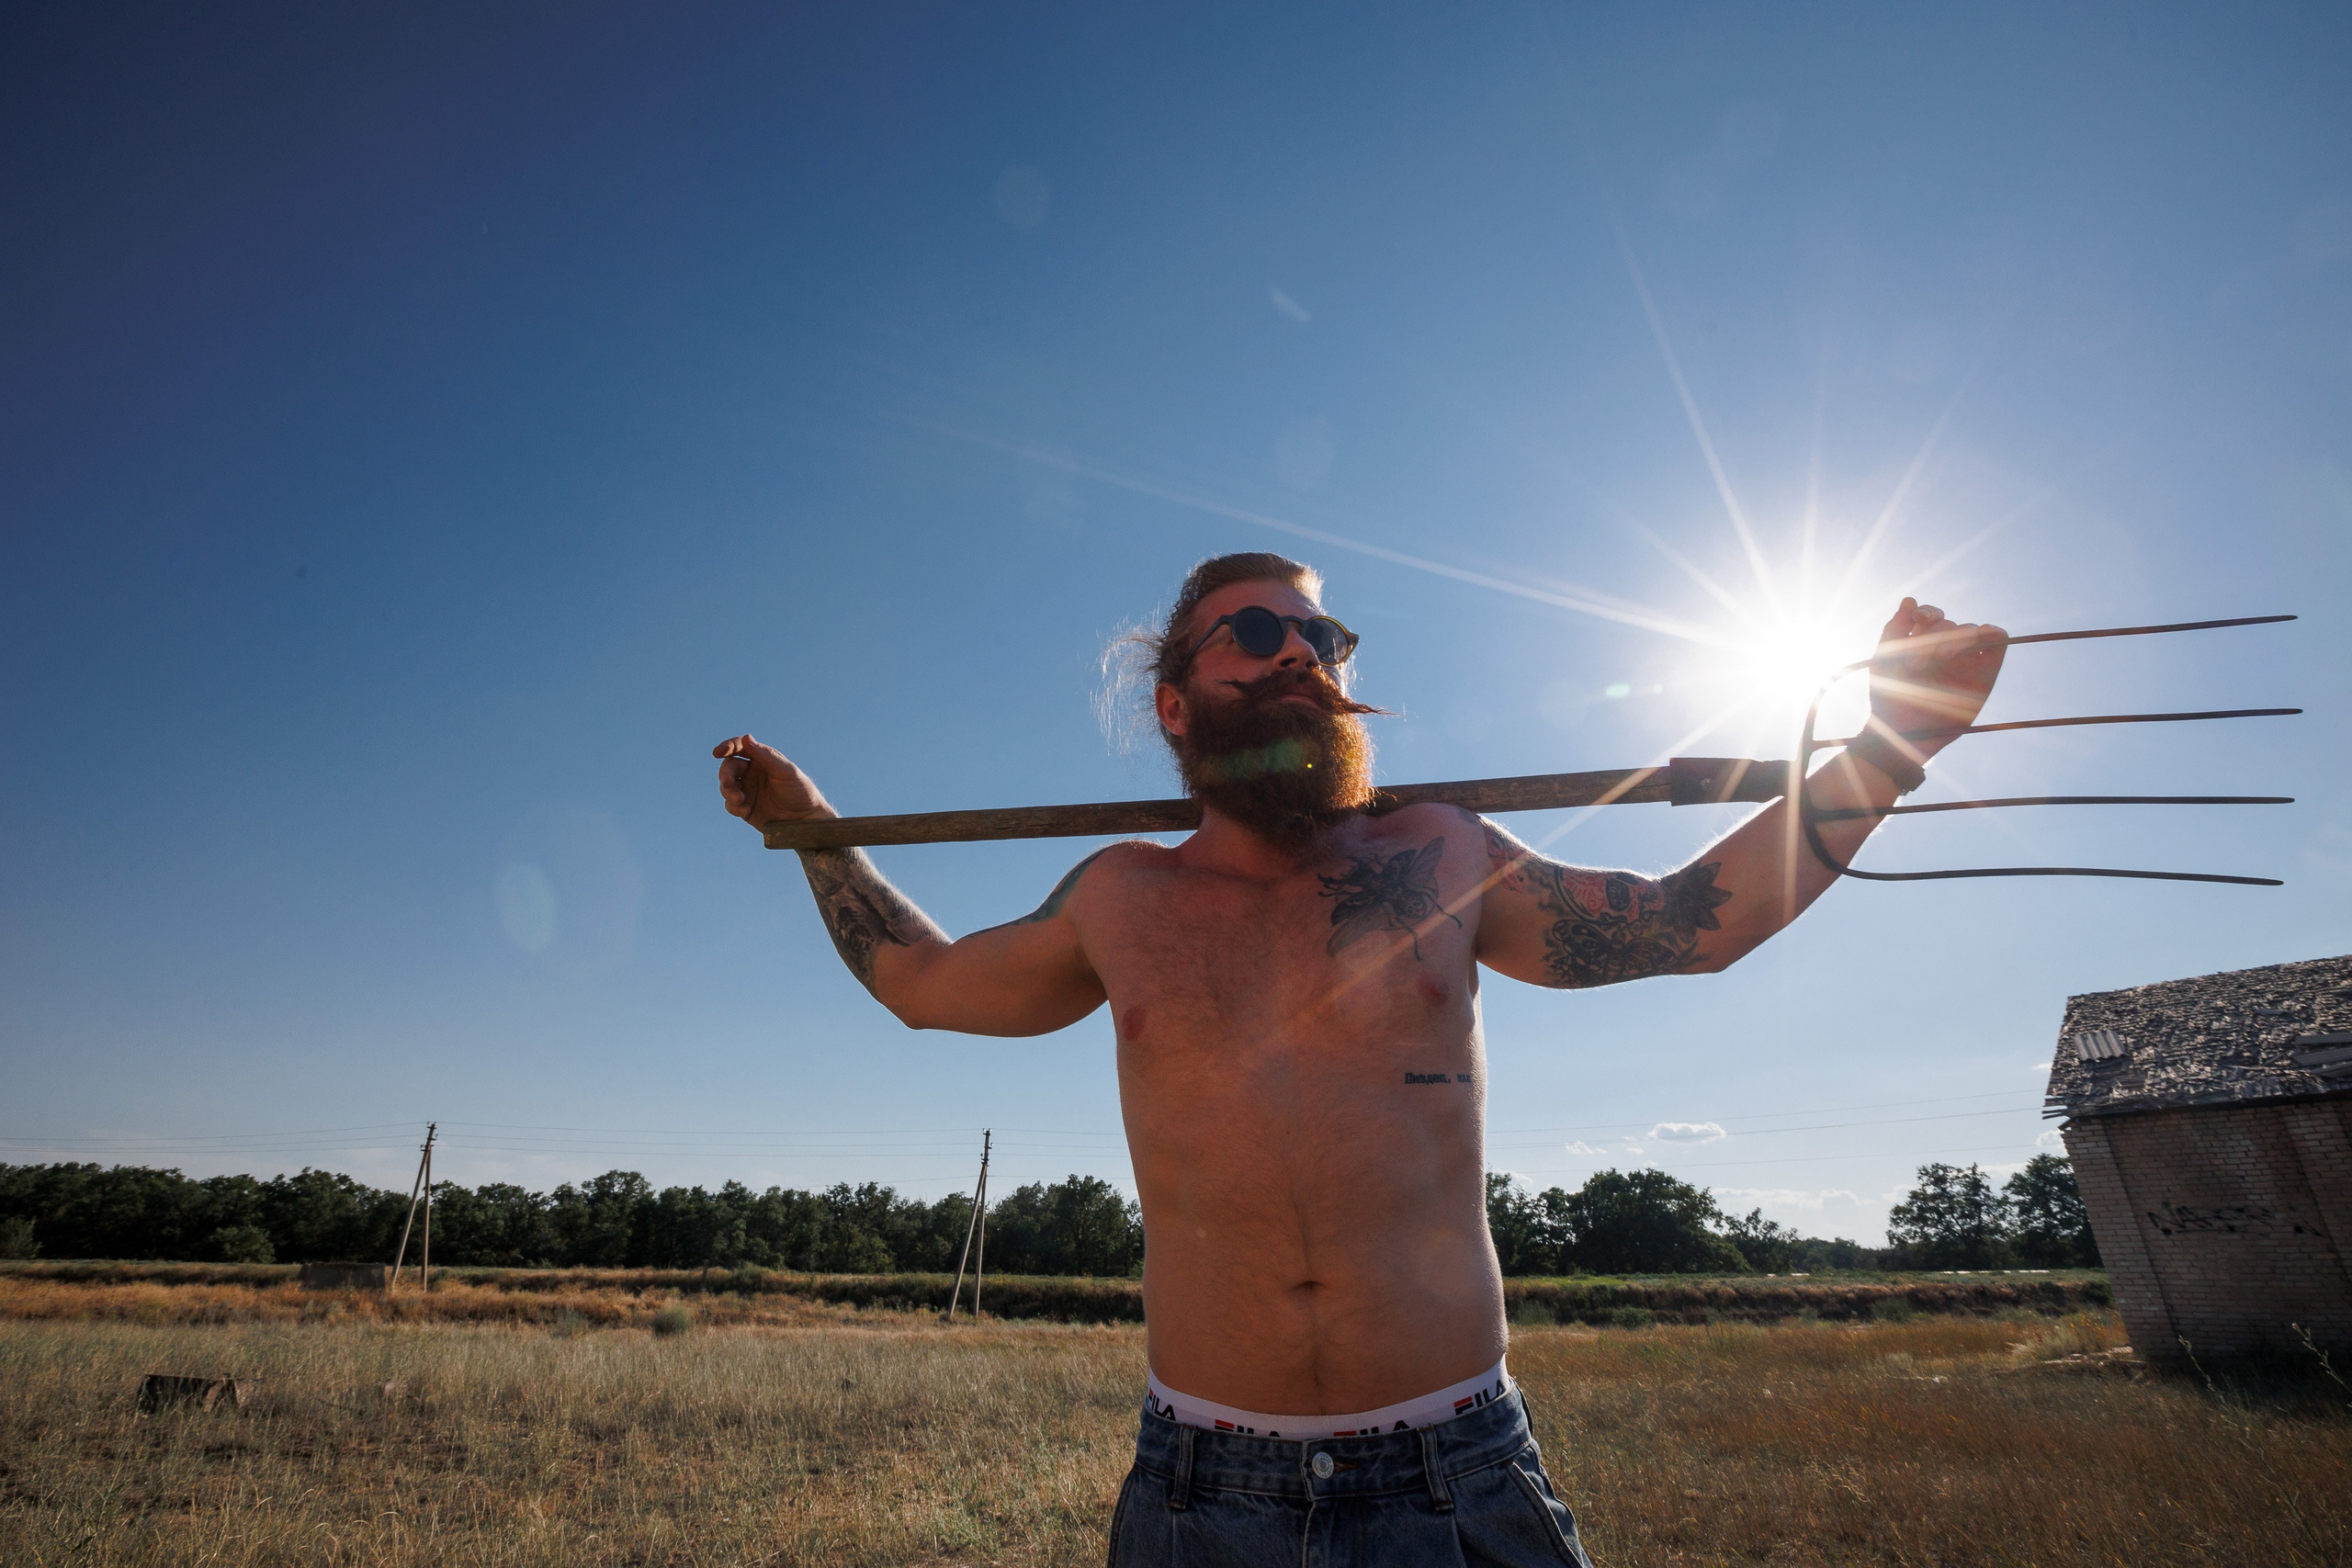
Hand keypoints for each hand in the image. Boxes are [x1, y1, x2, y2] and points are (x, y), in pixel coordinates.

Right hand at [712, 735, 835, 830]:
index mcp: (761, 759)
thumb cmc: (800, 791)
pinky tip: (745, 811)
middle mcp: (752, 773)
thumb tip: (746, 738)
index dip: (727, 747)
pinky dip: (733, 807)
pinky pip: (730, 805)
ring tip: (740, 800)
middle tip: (728, 783)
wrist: (805, 820)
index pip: (740, 748)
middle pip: (728, 767)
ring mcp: (748, 790)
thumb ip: (766, 755)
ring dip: (728, 792)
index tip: (718, 752)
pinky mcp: (745, 808)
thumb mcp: (786, 771)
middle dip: (725, 774)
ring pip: (726, 786)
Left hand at [1867, 598, 2006, 759]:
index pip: (1933, 616)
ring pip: (1974, 630)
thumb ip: (1895, 628)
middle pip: (1952, 624)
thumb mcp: (1883, 658)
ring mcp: (1967, 661)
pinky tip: (1980, 638)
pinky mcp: (1987, 675)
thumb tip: (1910, 599)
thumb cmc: (1888, 697)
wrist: (1901, 731)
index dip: (1929, 612)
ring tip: (1941, 657)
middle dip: (1935, 636)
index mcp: (1922, 644)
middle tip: (1918, 660)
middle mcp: (1946, 651)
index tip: (1919, 620)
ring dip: (1958, 636)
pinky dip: (1994, 634)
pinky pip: (1999, 644)